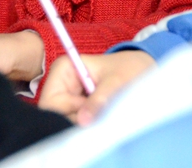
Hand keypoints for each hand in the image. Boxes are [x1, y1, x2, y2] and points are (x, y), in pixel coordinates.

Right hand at [38, 50, 155, 124]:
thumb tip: (82, 121)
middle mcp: (60, 84)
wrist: (140, 69)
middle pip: (56, 114)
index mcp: (63, 69)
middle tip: (101, 110)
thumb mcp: (116, 81)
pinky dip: (90, 123)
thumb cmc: (128, 68)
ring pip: (67, 121)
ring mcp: (68, 97)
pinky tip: (103, 114)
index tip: (91, 106)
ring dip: (87, 122)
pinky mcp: (77, 107)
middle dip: (79, 118)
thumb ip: (99, 99)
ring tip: (106, 110)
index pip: (51, 102)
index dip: (70, 109)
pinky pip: (77, 123)